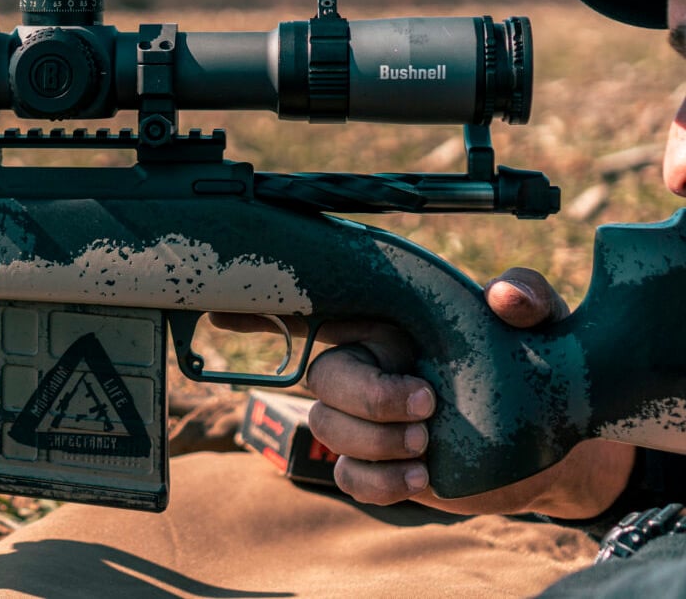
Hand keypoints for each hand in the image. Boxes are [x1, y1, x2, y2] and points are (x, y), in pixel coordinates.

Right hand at [210, 268, 636, 517]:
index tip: (219, 310)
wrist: (556, 442)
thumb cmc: (535, 365)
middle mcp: (368, 367)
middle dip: (367, 397)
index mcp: (389, 323)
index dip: (260, 310)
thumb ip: (526, 298)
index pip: (316, 308)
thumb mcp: (539, 323)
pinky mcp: (380, 466)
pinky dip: (378, 480)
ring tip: (432, 443)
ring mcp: (369, 420)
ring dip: (377, 441)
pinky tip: (422, 476)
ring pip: (328, 427)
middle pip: (321, 376)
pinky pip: (346, 474)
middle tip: (428, 406)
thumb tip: (503, 295)